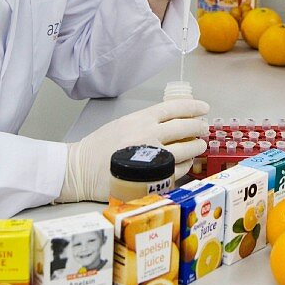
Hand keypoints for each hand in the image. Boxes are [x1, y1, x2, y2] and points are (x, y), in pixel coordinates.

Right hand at [56, 98, 210, 202]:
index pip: (174, 108)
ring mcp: (152, 157)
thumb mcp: (123, 123)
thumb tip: (175, 120)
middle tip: (204, 129)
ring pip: (186, 150)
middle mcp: (149, 135)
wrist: (80, 170)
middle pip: (185, 127)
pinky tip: (186, 163)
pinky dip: (186, 166)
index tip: (204, 107)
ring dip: (197, 147)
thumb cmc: (100, 147)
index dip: (193, 106)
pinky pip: (178, 170)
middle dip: (199, 127)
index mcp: (141, 119)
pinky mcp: (151, 177)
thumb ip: (147, 121)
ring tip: (199, 146)